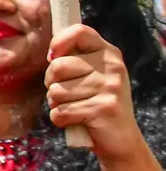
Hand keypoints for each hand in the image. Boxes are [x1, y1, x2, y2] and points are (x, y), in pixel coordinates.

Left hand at [46, 24, 143, 161]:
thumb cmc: (96, 102)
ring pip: (56, 92)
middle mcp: (112, 67)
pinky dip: (60, 119)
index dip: (58, 42)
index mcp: (108, 53)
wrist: (120, 139)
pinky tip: (75, 121)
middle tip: (65, 93)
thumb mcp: (91, 75)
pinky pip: (60, 112)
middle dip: (51, 83)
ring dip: (56, 104)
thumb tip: (51, 54)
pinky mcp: (103, 108)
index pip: (79, 31)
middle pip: (58, 65)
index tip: (53, 57)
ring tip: (74, 107)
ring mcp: (109, 87)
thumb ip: (74, 59)